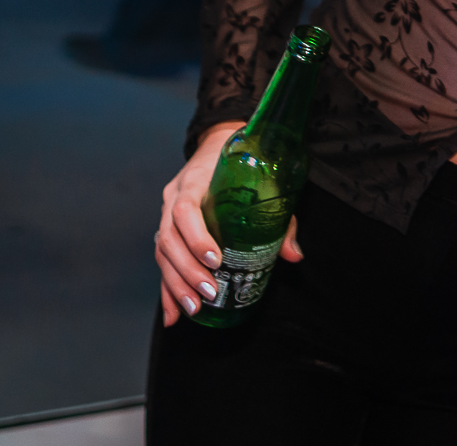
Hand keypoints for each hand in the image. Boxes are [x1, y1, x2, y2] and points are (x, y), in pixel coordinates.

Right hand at [154, 123, 305, 325]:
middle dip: (187, 270)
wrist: (217, 142)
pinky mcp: (167, 229)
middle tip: (208, 292)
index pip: (186, 209)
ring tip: (194, 308)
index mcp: (194, 181)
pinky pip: (163, 262)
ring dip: (176, 284)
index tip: (214, 259)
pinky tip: (173, 315)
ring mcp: (165, 213)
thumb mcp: (263, 182)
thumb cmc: (241, 165)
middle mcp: (173, 198)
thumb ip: (278, 218)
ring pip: (163, 252)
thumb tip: (293, 256)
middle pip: (170, 238)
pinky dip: (167, 290)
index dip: (196, 236)